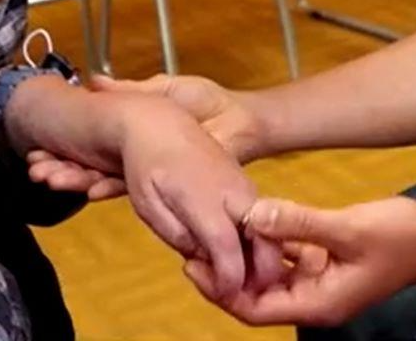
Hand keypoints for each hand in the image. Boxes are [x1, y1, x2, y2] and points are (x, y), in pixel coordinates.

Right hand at [25, 73, 266, 201]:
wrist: (241, 121)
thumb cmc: (209, 103)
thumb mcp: (166, 89)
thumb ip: (130, 90)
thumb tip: (95, 80)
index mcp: (133, 136)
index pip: (91, 146)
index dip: (65, 149)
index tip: (38, 149)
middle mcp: (136, 159)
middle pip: (91, 166)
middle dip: (62, 168)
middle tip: (36, 168)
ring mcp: (150, 175)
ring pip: (105, 180)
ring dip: (76, 181)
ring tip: (49, 178)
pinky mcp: (167, 188)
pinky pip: (133, 191)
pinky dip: (109, 189)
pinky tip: (88, 189)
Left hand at [102, 92, 285, 296]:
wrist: (160, 120)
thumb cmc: (148, 162)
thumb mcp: (148, 204)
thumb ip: (176, 234)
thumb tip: (201, 256)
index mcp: (203, 197)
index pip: (226, 246)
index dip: (230, 277)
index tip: (227, 295)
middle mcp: (231, 191)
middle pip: (263, 238)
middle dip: (261, 272)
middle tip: (240, 289)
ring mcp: (243, 185)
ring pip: (267, 229)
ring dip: (260, 257)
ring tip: (234, 273)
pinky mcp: (245, 184)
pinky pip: (260, 218)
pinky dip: (256, 240)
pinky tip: (234, 251)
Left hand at [185, 196, 415, 327]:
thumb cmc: (403, 237)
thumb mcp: (348, 227)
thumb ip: (298, 222)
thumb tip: (252, 215)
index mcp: (319, 304)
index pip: (254, 310)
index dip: (220, 290)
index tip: (194, 262)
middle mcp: (316, 300)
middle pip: (255, 296)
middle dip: (225, 274)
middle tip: (193, 243)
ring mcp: (322, 283)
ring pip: (269, 276)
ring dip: (244, 257)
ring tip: (214, 230)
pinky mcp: (328, 263)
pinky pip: (288, 259)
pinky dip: (268, 244)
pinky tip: (251, 220)